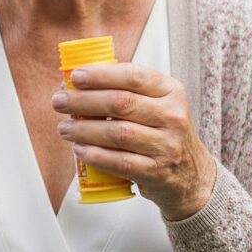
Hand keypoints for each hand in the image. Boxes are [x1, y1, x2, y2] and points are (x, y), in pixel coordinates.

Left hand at [51, 63, 217, 220]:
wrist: (191, 175)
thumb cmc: (162, 134)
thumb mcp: (157, 105)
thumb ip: (126, 91)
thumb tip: (77, 83)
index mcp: (171, 91)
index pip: (133, 76)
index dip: (101, 75)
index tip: (75, 76)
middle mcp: (172, 116)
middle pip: (121, 103)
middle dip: (83, 101)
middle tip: (59, 101)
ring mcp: (167, 145)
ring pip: (118, 133)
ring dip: (84, 129)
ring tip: (65, 128)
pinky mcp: (157, 171)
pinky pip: (120, 162)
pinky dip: (95, 155)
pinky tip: (80, 150)